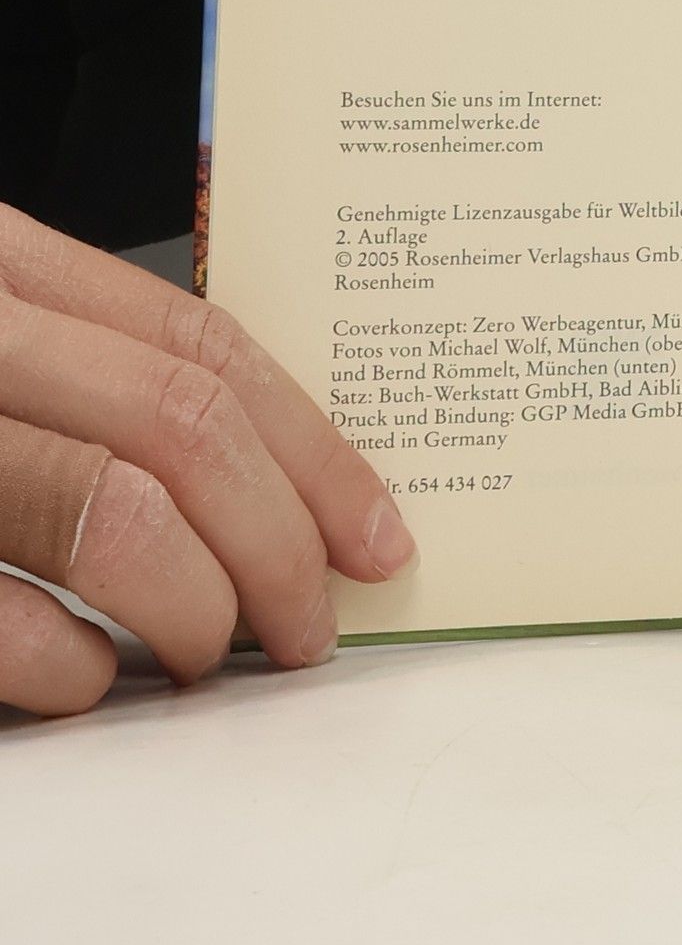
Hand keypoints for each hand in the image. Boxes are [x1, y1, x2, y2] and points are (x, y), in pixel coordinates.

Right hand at [0, 204, 414, 717]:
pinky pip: (12, 620)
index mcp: (10, 269)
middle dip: (281, 542)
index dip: (315, 448)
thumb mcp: (4, 341)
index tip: (381, 534)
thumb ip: (102, 376)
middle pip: (186, 427)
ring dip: (197, 608)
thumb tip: (270, 480)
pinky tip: (88, 675)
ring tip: (208, 652)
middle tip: (312, 626)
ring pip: (116, 517)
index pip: (204, 347)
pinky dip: (72, 666)